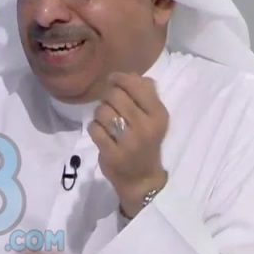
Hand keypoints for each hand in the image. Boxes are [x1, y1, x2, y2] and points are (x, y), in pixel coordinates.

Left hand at [88, 72, 168, 217]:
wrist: (142, 178)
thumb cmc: (146, 142)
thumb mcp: (154, 118)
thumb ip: (146, 94)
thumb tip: (132, 75)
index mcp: (158, 114)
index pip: (136, 85)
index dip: (119, 78)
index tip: (112, 80)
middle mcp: (146, 127)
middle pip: (115, 96)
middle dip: (107, 97)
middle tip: (109, 105)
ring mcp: (128, 142)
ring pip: (102, 111)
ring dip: (100, 114)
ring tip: (106, 121)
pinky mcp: (112, 154)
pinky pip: (94, 129)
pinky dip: (94, 128)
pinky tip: (102, 133)